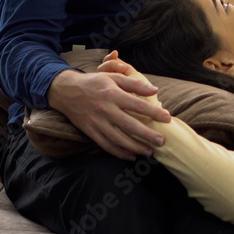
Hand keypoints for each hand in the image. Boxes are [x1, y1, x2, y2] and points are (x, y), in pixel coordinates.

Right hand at [46, 51, 169, 160]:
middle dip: (146, 135)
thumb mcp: (113, 77)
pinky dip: (118, 153)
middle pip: (129, 125)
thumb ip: (134, 83)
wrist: (66, 91)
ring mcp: (97, 122)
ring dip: (134, 147)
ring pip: (117, 138)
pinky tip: (131, 156)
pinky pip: (106, 145)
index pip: (137, 104)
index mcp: (112, 94)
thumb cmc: (94, 82)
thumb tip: (154, 90)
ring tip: (149, 152)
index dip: (153, 112)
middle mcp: (105, 109)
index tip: (168, 118)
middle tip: (162, 141)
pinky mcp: (90, 131)